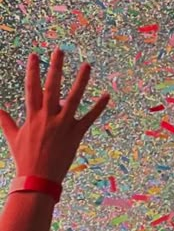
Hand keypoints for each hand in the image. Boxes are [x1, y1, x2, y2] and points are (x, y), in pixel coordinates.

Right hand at [0, 49, 109, 183]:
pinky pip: (89, 118)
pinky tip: (107, 95)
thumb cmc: (25, 159)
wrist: (38, 179)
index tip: (34, 55)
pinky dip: (99, 107)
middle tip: (60, 50)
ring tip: (87, 65)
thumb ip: (6, 122)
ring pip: (73, 98)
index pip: (31, 88)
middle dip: (55, 68)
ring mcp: (63, 125)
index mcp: (32, 116)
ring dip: (81, 81)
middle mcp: (47, 117)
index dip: (33, 71)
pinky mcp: (76, 134)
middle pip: (52, 87)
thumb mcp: (14, 138)